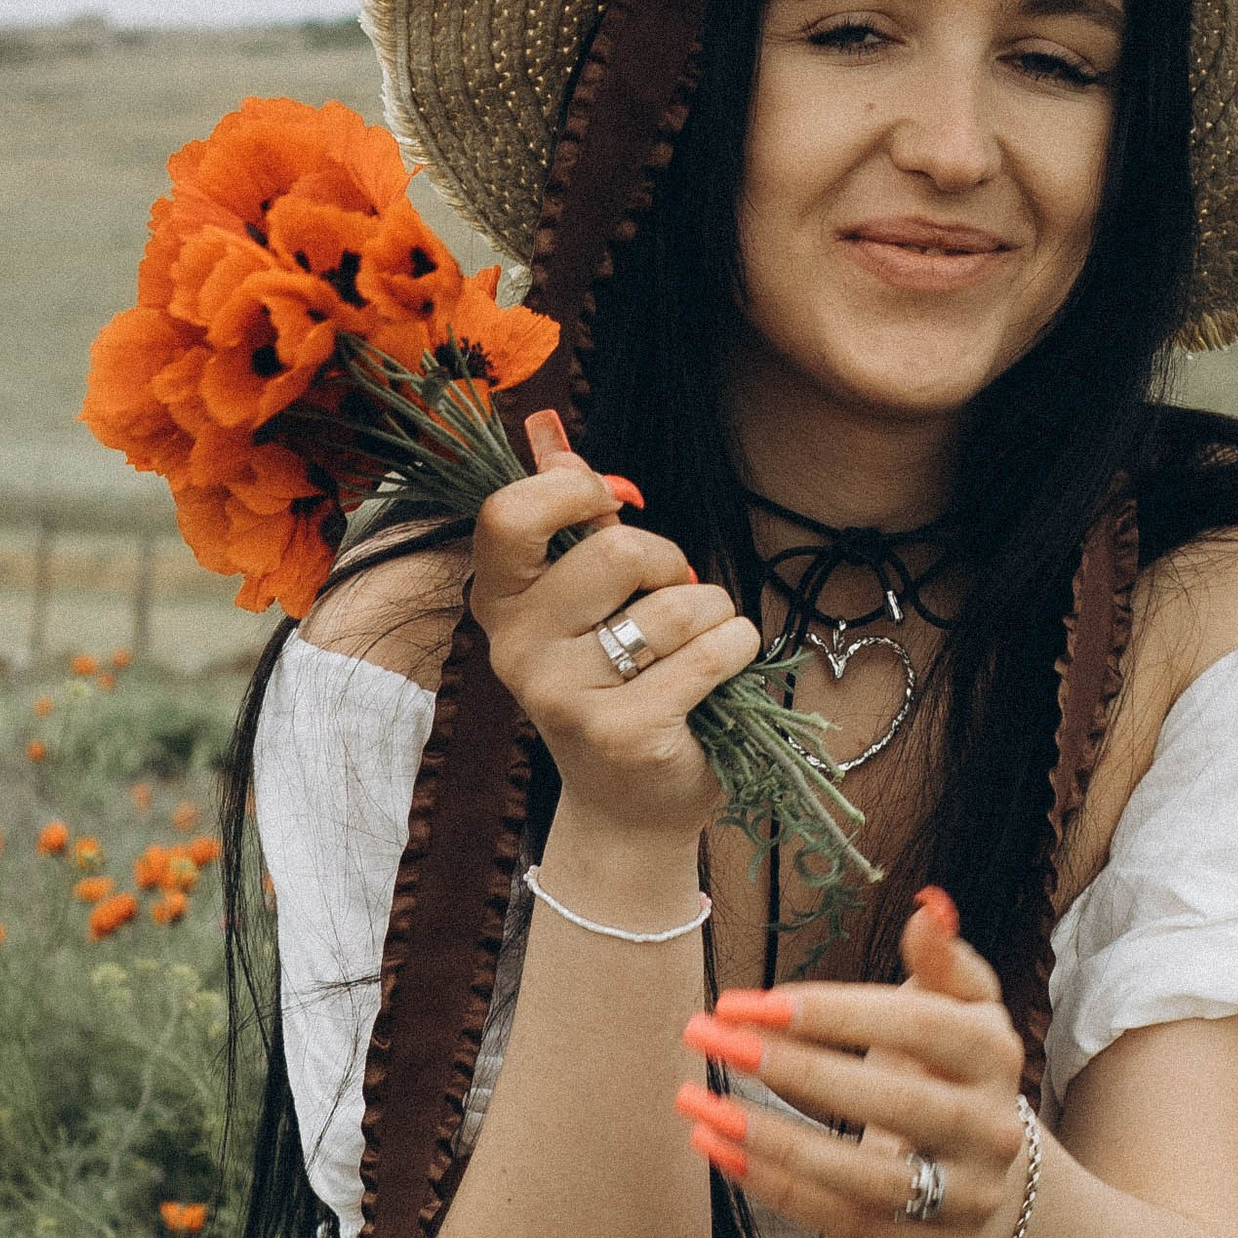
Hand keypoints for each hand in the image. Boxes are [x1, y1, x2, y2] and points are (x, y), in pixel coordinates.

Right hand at [469, 412, 762, 841]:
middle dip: (670, 563)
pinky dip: (736, 649)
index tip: (611, 508)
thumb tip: (549, 432)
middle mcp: (518, 649)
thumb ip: (570, 519)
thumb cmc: (617, 683)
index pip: (508, 515)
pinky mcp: (623, 732)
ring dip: (712, 614)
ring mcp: (565, 696)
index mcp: (501, 604)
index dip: (571, 490)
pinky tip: (724, 671)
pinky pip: (709, 654)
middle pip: (615, 551)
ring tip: (698, 648)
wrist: (629, 806)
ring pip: (674, 605)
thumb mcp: (586, 600)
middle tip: (674, 598)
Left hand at [674, 890, 1031, 1237]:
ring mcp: (968, 1197)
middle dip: (795, 1069)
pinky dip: (778, 1190)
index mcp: (996, 1055)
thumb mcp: (960, 1012)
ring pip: (868, 1179)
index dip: (836, 1012)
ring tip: (699, 1108)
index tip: (750, 1001)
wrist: (997, 1181)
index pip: (920, 1026)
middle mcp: (993, 1129)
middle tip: (709, 1037)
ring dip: (775, 1142)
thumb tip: (929, 903)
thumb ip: (942, 962)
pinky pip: (848, 1225)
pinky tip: (719, 1150)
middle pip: (896, 1101)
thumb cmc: (951, 1074)